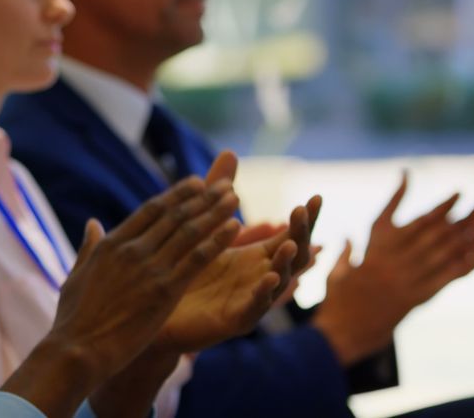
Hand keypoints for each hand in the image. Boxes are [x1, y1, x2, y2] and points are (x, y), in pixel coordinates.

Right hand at [2, 174, 241, 415]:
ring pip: (189, 231)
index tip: (196, 183)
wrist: (78, 349)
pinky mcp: (165, 290)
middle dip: (202, 197)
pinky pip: (197, 258)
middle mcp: (132, 249)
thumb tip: (92, 224)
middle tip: (224, 184)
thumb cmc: (73, 319)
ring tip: (234, 198)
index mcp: (111, 244)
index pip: (150, 210)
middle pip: (174, 215)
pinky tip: (235, 229)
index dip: (176, 195)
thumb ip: (88, 247)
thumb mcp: (76, 275)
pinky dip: (217, 240)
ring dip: (215, 212)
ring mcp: (149, 268)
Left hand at [155, 194, 320, 352]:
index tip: (314, 196)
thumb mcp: (205, 224)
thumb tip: (230, 152)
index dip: (304, 219)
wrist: (159, 307)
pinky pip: (254, 308)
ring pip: (278, 282)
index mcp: (257, 256)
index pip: (290, 235)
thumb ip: (218, 192)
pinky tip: (268, 279)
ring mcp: (251, 300)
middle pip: (292, 256)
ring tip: (289, 244)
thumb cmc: (186, 265)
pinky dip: (263, 294)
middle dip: (300, 234)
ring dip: (285, 264)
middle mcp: (261, 277)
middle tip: (301, 211)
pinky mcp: (235, 320)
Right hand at [313, 172, 473, 364]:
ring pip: (443, 254)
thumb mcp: (335, 272)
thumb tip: (346, 236)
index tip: (455, 194)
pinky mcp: (416, 298)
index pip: (414, 222)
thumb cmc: (337, 302)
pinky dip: (462, 266)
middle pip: (434, 234)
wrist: (345, 331)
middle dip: (459, 217)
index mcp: (376, 251)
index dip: (438, 207)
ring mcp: (407, 280)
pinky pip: (445, 279)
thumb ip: (345, 253)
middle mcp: (394, 262)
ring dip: (465, 238)